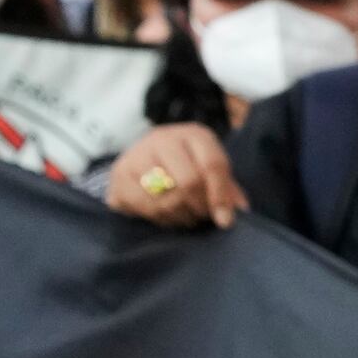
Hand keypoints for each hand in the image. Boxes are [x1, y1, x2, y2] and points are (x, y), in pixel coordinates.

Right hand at [106, 122, 235, 227]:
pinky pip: (142, 205)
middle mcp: (163, 139)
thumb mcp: (212, 173)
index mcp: (194, 135)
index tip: (225, 221)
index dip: (220, 197)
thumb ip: (228, 191)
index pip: (212, 165)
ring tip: (186, 216)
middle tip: (201, 216)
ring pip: (164, 197)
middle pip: (188, 182)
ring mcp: (137, 153)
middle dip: (199, 207)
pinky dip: (158, 217)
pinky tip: (165, 215)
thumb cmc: (189, 167)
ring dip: (180, 215)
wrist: (147, 158)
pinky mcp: (119, 172)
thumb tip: (238, 213)